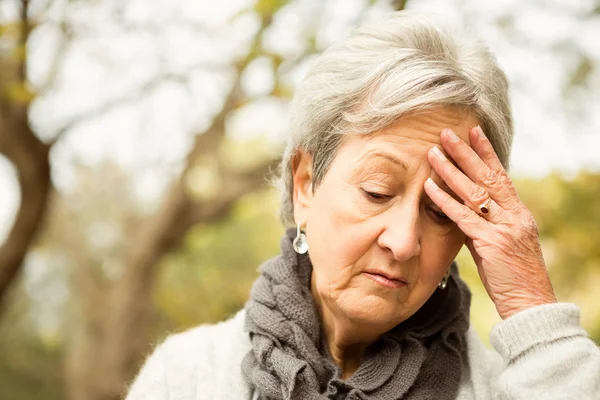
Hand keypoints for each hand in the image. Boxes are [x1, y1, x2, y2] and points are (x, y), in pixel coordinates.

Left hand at [424, 126, 556, 319]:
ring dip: (451, 170)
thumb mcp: (499, 245)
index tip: (473, 132)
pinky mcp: (492, 243)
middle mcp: (514, 215)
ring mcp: (505, 228)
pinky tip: (429, 187)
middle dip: (466, 152)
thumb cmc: (513, 278)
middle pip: (488, 176)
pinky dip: (445, 200)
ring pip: (475, 191)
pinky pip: (464, 217)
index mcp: (518, 214)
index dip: (486, 153)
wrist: (529, 304)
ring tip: (433, 152)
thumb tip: (461, 211)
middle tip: (447, 133)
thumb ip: (482, 225)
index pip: (501, 175)